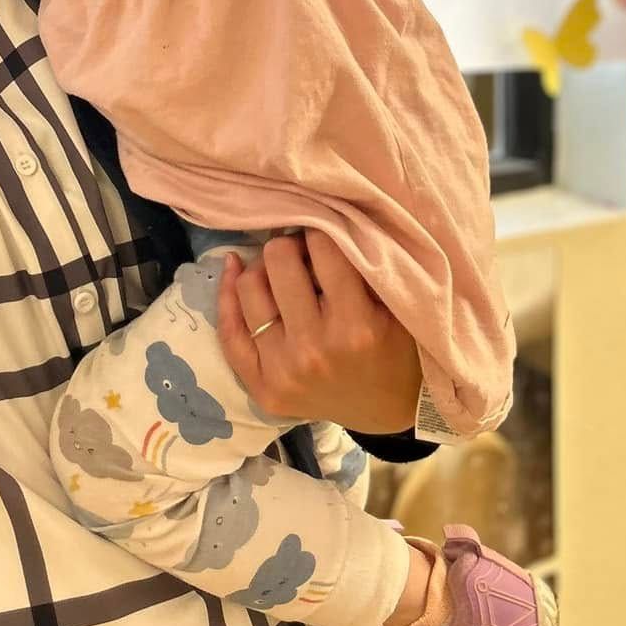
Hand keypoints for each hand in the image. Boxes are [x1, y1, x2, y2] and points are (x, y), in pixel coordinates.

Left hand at [217, 233, 422, 434]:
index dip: (322, 229)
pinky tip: (234, 269)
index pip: (323, 247)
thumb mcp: (396, 303)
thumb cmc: (398, 347)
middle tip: (300, 250)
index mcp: (356, 327)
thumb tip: (318, 215)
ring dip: (262, 267)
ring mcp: (283, 371)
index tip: (324, 230)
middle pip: (278, 260)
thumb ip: (365, 263)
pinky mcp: (263, 388)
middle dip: (289, 245)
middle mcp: (314, 350)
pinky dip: (227, 295)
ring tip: (278, 268)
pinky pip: (229, 332)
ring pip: (248, 287)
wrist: (390, 410)